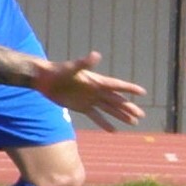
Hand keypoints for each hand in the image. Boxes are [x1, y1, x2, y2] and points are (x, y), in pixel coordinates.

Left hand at [31, 52, 145, 130]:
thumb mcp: (71, 68)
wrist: (44, 79)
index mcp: (96, 81)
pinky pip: (96, 116)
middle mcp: (96, 91)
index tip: (142, 92)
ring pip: (110, 109)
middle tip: (141, 115)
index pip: (117, 85)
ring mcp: (90, 100)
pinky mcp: (82, 107)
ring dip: (121, 116)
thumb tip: (96, 55)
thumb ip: (84, 63)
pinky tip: (113, 130)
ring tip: (133, 123)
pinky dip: (104, 123)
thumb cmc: (57, 71)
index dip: (129, 89)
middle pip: (117, 101)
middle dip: (129, 107)